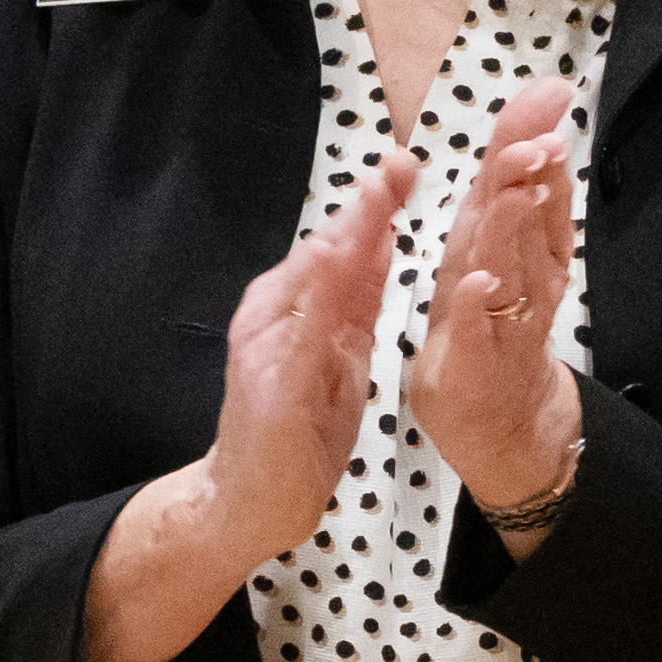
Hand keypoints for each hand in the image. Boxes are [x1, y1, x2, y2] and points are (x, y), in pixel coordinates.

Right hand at [204, 149, 415, 561]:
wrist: (251, 499)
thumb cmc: (299, 430)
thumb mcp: (342, 354)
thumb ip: (355, 299)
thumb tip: (380, 237)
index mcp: (300, 305)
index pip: (344, 247)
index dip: (376, 204)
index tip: (410, 162)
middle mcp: (276, 313)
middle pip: (326, 250)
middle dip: (363, 207)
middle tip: (399, 162)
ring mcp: (267, 344)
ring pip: (309, 281)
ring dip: (343, 235)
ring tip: (373, 197)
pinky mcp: (269, 381)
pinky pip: (297, 331)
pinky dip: (317, 295)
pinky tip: (331, 265)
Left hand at [405, 81, 587, 515]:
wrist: (501, 422)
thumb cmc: (487, 330)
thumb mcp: (488, 257)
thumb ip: (503, 202)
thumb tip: (529, 137)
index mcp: (512, 247)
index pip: (523, 181)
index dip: (532, 135)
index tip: (549, 89)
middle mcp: (519, 277)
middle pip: (526, 216)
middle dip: (532, 173)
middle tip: (543, 132)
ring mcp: (504, 320)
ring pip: (510, 267)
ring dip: (513, 227)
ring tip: (518, 186)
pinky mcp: (478, 362)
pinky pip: (477, 331)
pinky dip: (477, 306)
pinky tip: (479, 281)